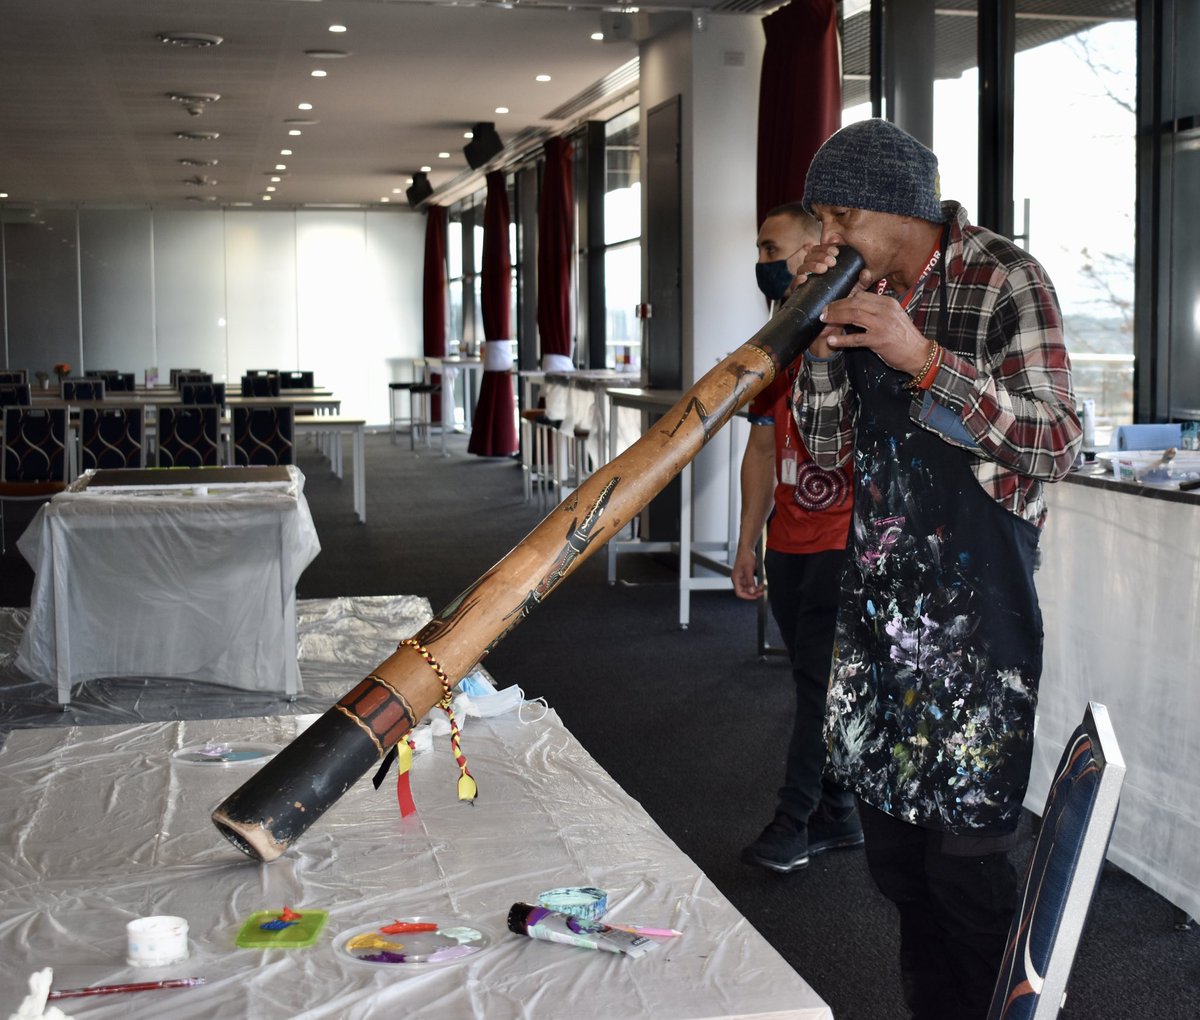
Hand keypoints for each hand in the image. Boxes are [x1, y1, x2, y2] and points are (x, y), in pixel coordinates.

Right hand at [731, 549, 763, 600]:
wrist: (747, 549)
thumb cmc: (745, 557)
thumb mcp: (749, 569)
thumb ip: (750, 581)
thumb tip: (751, 591)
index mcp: (736, 578)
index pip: (739, 593)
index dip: (747, 596)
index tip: (755, 596)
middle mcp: (738, 579)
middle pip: (745, 591)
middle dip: (753, 592)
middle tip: (761, 591)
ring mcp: (742, 578)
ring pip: (749, 588)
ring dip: (755, 589)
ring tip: (762, 587)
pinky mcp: (746, 576)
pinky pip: (751, 583)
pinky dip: (756, 585)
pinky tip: (761, 584)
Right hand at [788, 243, 873, 358]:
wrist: (830, 330)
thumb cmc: (841, 309)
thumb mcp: (854, 294)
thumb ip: (861, 283)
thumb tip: (866, 272)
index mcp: (824, 268)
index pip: (821, 250)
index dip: (826, 248)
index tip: (837, 252)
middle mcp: (812, 273)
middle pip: (810, 255)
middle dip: (820, 255)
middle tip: (831, 262)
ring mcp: (804, 283)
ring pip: (802, 267)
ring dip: (811, 265)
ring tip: (823, 269)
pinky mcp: (797, 295)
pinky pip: (794, 284)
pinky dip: (798, 279)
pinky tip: (805, 279)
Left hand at [819, 289, 932, 375]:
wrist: (918, 353)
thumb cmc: (904, 337)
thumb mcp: (894, 317)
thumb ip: (877, 311)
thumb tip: (856, 307)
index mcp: (888, 303)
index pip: (861, 295)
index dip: (844, 299)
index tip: (833, 304)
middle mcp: (885, 311)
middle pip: (854, 303)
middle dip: (836, 306)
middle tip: (823, 311)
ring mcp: (882, 325)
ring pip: (853, 316)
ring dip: (835, 317)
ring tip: (823, 320)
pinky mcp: (878, 341)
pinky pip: (856, 339)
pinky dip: (842, 340)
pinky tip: (831, 340)